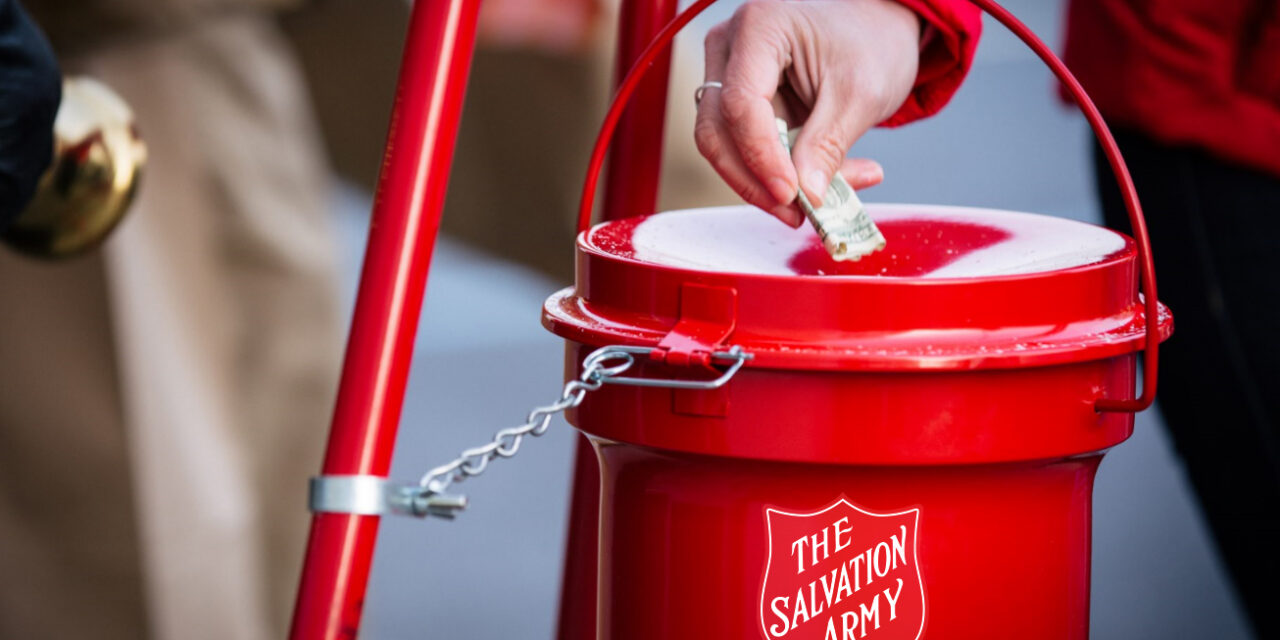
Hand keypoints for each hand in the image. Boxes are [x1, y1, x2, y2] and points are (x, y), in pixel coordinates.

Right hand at [695, 0, 920, 225]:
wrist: (876, 30)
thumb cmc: (871, 41)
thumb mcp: (860, 93)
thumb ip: (827, 145)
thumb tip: (806, 195)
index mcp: (759, 28)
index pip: (740, 104)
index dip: (760, 156)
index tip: (790, 194)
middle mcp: (731, 49)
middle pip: (717, 130)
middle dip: (754, 180)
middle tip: (795, 212)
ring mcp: (729, 77)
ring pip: (725, 148)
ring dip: (766, 184)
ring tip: (820, 200)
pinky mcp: (740, 107)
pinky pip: (744, 152)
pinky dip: (779, 175)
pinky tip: (819, 184)